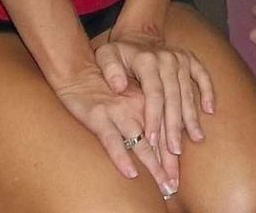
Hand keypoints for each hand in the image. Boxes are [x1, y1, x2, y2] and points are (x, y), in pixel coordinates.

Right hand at [47, 64, 172, 195]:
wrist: (78, 69)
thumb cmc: (104, 84)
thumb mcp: (129, 95)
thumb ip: (144, 112)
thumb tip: (159, 138)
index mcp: (147, 102)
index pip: (165, 132)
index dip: (172, 157)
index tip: (177, 178)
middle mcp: (137, 108)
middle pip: (158, 142)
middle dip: (167, 166)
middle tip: (173, 187)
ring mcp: (118, 113)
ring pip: (140, 144)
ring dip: (153, 167)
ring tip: (163, 185)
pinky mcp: (99, 117)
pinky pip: (112, 141)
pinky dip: (121, 157)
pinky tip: (131, 172)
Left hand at [96, 30, 214, 192]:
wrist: (137, 36)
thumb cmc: (119, 53)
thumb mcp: (105, 55)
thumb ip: (109, 69)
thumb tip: (119, 87)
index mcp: (147, 60)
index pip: (153, 93)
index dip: (154, 117)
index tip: (152, 140)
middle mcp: (167, 59)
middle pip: (173, 97)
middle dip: (174, 126)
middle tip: (175, 150)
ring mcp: (181, 59)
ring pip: (188, 92)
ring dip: (192, 117)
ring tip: (196, 138)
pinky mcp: (190, 60)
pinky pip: (203, 76)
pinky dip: (207, 92)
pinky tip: (209, 111)